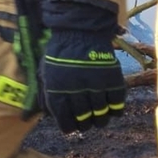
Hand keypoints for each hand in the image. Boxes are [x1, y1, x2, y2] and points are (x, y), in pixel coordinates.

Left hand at [41, 1, 125, 132]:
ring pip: (102, 115)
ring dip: (100, 119)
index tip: (72, 127)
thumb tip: (40, 116)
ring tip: (99, 117)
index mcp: (57, 90)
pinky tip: (112, 107)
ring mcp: (96, 86)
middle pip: (85, 120)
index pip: (65, 120)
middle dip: (85, 124)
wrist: (80, 30)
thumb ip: (43, 95)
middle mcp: (76, 91)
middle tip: (87, 122)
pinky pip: (117, 104)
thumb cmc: (59, 52)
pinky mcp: (112, 80)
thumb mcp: (44, 72)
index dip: (69, 127)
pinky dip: (116, 109)